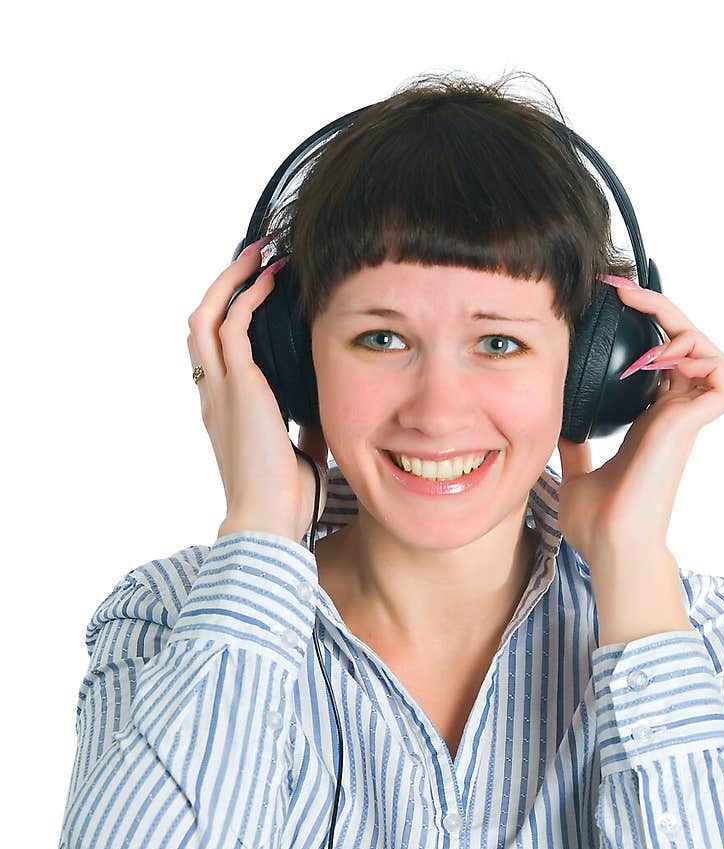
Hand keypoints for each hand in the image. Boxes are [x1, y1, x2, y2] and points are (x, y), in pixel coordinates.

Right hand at [186, 240, 328, 541]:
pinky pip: (233, 327)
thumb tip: (328, 408)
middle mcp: (214, 396)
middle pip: (198, 325)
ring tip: (259, 255)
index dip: (228, 317)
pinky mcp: (239, 388)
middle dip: (223, 286)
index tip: (256, 292)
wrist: (269, 521)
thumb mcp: (302, 453)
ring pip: (206, 317)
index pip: (212, 353)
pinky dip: (249, 298)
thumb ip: (307, 427)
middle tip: (253, 258)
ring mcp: (221, 391)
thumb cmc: (284, 500)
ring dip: (232, 280)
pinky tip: (271, 282)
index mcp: (224, 413)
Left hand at [556, 280, 723, 562]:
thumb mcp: (576, 469)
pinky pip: (722, 375)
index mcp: (650, 421)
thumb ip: (576, 444)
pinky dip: (701, 355)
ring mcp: (686, 418)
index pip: (661, 358)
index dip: (644, 326)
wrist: (609, 544)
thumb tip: (558, 424)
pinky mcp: (692, 424)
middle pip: (688, 342)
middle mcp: (673, 414)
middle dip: (660, 309)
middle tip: (622, 290)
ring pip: (711, 351)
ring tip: (645, 330)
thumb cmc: (597, 521)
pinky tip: (661, 358)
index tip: (610, 300)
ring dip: (683, 329)